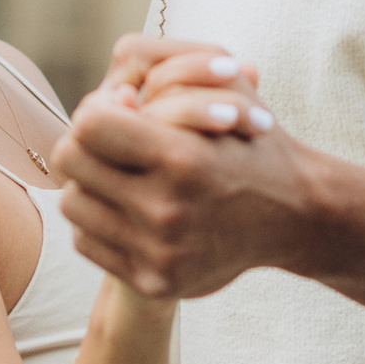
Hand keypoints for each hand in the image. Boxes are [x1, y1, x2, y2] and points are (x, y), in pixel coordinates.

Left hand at [56, 39, 317, 301]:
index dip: (96, 110)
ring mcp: (159, 253)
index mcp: (185, 159)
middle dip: (84, 142)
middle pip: (71, 161)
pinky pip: (86, 242)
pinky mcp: (154, 282)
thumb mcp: (226, 93)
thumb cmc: (253, 143)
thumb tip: (112, 98)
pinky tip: (128, 208)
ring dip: (88, 183)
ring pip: (72, 204)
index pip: (89, 125)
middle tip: (107, 141)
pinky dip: (99, 221)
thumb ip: (166, 81)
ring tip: (118, 174)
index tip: (116, 110)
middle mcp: (168, 211)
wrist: (293, 215)